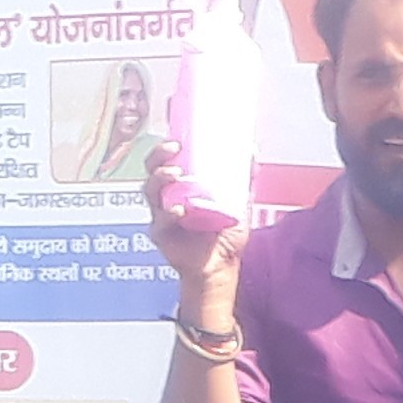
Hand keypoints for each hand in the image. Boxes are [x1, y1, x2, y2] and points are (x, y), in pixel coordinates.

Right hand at [141, 140, 245, 289]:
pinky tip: (178, 210)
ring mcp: (161, 215)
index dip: (165, 147)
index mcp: (180, 186)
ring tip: (174, 174)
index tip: (176, 138)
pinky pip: (160, 221)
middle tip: (174, 149)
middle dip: (159, 157)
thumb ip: (244, 177)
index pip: (165, 160)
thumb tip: (252, 150)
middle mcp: (166, 197)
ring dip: (160, 179)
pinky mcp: (161, 234)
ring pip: (150, 191)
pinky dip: (169, 213)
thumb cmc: (226, 232)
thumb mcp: (238, 200)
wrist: (221, 265)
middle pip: (152, 170)